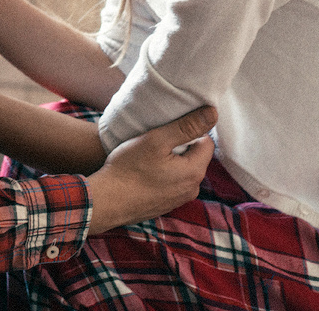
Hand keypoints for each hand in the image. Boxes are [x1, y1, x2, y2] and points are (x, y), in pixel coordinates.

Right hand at [85, 106, 216, 233]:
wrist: (106, 201)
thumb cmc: (129, 168)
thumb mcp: (156, 140)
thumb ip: (186, 126)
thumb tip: (212, 113)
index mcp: (194, 172)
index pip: (207, 142)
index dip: (190, 130)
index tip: (170, 127)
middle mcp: (191, 190)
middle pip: (195, 157)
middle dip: (180, 146)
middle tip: (157, 139)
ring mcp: (178, 200)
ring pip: (182, 171)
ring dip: (171, 160)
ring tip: (149, 155)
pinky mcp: (165, 205)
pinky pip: (171, 183)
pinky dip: (162, 174)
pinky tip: (144, 171)